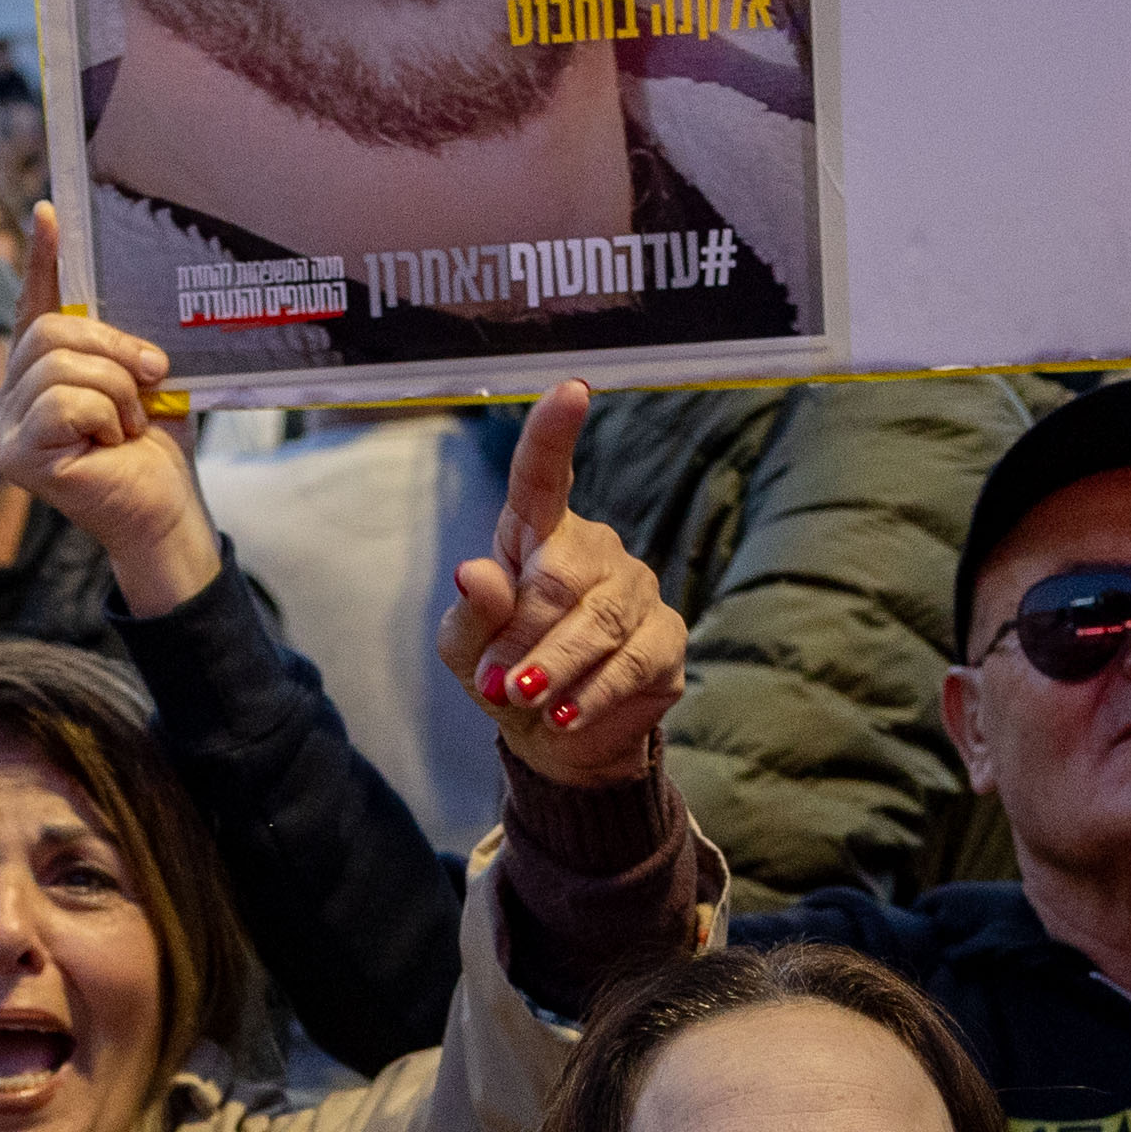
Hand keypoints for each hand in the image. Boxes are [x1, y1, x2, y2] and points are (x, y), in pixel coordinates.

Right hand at [0, 204, 220, 612]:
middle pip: (49, 331)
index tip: (51, 212)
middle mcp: (9, 399)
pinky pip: (64, 402)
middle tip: (154, 376)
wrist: (167, 512)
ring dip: (118, 391)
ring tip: (132, 424)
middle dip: (114, 348)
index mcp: (35, 375)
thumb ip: (113, 340)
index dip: (43, 259)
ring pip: (60, 366)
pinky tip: (113, 445)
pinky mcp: (15, 457)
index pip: (33, 306)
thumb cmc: (154, 448)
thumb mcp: (139, 377)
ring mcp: (5, 429)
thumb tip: (111, 284)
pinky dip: (105, 417)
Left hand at [432, 384, 681, 787]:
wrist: (555, 740)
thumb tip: (477, 573)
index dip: (554, 433)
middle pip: (560, 578)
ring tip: (525, 702)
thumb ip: (471, 616)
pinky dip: (592, 693)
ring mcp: (636, 590)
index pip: (543, 476)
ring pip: (597, 623)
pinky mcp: (665, 639)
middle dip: (522, 637)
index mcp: (537, 533)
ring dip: (554, 668)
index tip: (571, 391)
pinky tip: (566, 716)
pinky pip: (631, 661)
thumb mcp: (465, 652)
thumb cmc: (504, 674)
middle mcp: (594, 550)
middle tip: (497, 684)